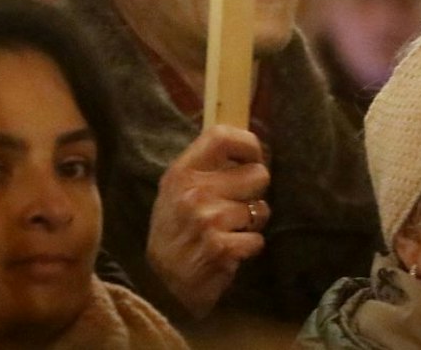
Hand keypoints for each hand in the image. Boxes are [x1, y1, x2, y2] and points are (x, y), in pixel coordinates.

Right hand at [147, 124, 270, 318]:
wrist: (160, 283)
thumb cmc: (175, 231)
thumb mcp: (176, 191)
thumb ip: (205, 169)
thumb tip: (249, 150)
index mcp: (181, 173)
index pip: (222, 137)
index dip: (248, 144)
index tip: (253, 158)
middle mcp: (194, 192)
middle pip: (258, 174)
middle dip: (255, 192)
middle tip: (237, 206)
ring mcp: (208, 221)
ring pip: (261, 210)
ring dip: (251, 223)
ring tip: (228, 231)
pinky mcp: (221, 249)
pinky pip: (257, 239)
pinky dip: (248, 247)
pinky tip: (228, 251)